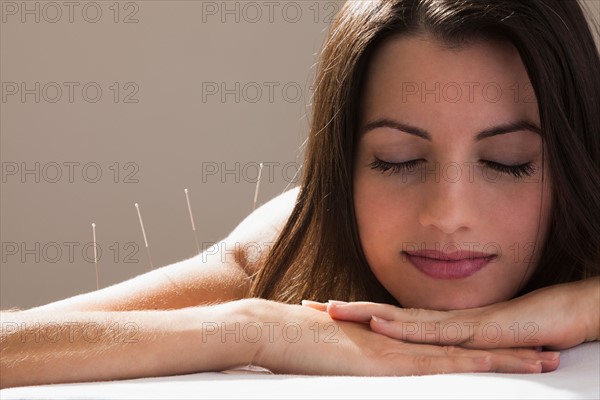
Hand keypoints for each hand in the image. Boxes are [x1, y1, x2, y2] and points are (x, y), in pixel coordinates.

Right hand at [247, 299, 558, 374]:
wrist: (276, 329)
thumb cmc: (302, 344)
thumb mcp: (344, 355)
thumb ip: (366, 360)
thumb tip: (375, 368)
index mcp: (399, 342)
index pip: (451, 347)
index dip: (486, 351)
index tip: (516, 355)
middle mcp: (404, 342)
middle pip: (467, 349)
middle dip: (510, 354)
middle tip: (549, 356)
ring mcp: (396, 349)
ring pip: (461, 355)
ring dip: (502, 360)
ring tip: (540, 362)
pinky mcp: (383, 360)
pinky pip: (431, 364)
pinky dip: (463, 366)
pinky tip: (489, 367)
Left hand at [303, 277, 598, 351]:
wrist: (563, 313)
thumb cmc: (521, 328)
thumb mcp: (473, 343)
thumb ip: (446, 347)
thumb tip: (422, 354)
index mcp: (432, 325)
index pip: (386, 318)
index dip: (355, 312)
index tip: (324, 309)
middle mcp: (436, 322)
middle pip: (382, 314)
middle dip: (346, 310)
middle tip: (309, 305)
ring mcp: (451, 326)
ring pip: (398, 320)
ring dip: (363, 313)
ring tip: (330, 310)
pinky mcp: (470, 334)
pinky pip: (430, 333)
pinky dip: (402, 329)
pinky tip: (380, 325)